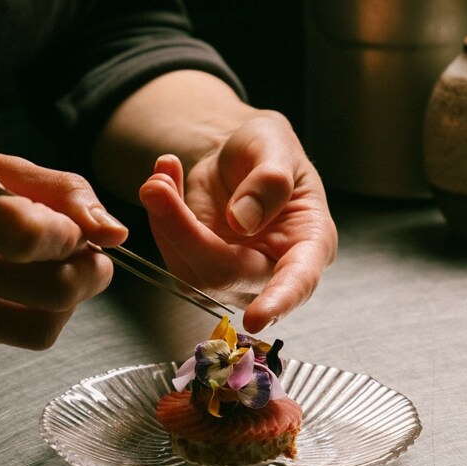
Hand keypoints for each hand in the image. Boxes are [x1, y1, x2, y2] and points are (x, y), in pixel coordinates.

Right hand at [0, 141, 128, 348]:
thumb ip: (60, 191)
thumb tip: (116, 234)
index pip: (25, 236)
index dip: (69, 236)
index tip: (72, 225)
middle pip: (49, 294)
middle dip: (88, 275)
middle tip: (85, 253)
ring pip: (38, 331)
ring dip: (67, 304)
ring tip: (54, 269)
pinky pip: (12, 337)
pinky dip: (32, 313)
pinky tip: (12, 282)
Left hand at [138, 113, 336, 333]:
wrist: (241, 155)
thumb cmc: (270, 151)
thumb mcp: (275, 145)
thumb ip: (268, 181)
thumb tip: (242, 221)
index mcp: (309, 243)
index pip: (298, 281)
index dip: (279, 301)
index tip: (257, 319)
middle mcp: (272, 269)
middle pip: (225, 274)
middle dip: (184, 233)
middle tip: (157, 187)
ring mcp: (234, 275)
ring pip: (190, 271)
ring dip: (165, 222)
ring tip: (162, 176)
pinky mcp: (201, 268)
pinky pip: (172, 254)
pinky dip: (160, 217)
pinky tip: (164, 180)